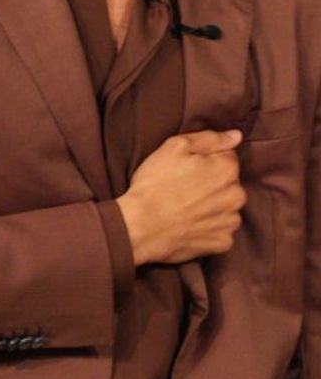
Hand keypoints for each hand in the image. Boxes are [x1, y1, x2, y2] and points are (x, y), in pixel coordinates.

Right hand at [116, 129, 245, 266]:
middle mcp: (236, 195)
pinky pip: (221, 230)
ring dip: (212, 206)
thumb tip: (236, 136)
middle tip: (183, 188)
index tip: (187, 168)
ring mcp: (231, 221)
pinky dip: (209, 227)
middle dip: (212, 183)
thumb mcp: (174, 147)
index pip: (227, 157)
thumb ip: (210, 139)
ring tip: (185, 208)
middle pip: (229, 183)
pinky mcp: (223, 242)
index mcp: (227, 169)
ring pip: (226, 207)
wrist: (141, 226)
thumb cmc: (155, 184)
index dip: (205, 161)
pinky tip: (189, 224)